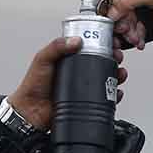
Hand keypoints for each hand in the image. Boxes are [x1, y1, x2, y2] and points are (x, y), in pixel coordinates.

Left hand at [8, 36, 127, 129]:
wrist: (31, 112)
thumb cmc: (33, 85)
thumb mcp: (42, 59)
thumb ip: (56, 47)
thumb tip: (76, 41)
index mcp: (69, 57)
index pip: (90, 46)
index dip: (103, 42)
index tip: (111, 40)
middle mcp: (78, 70)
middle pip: (103, 61)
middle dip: (114, 58)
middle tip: (118, 56)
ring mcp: (83, 86)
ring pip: (107, 78)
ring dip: (118, 75)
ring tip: (120, 73)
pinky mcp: (87, 101)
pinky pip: (105, 97)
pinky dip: (114, 95)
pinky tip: (117, 92)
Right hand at [103, 0, 152, 48]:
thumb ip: (127, 1)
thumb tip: (112, 10)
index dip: (109, 6)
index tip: (108, 18)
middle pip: (119, 11)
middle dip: (120, 22)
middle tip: (123, 29)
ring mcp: (143, 8)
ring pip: (127, 23)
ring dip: (129, 32)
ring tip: (134, 37)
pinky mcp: (149, 20)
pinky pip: (137, 30)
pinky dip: (137, 37)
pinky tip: (139, 40)